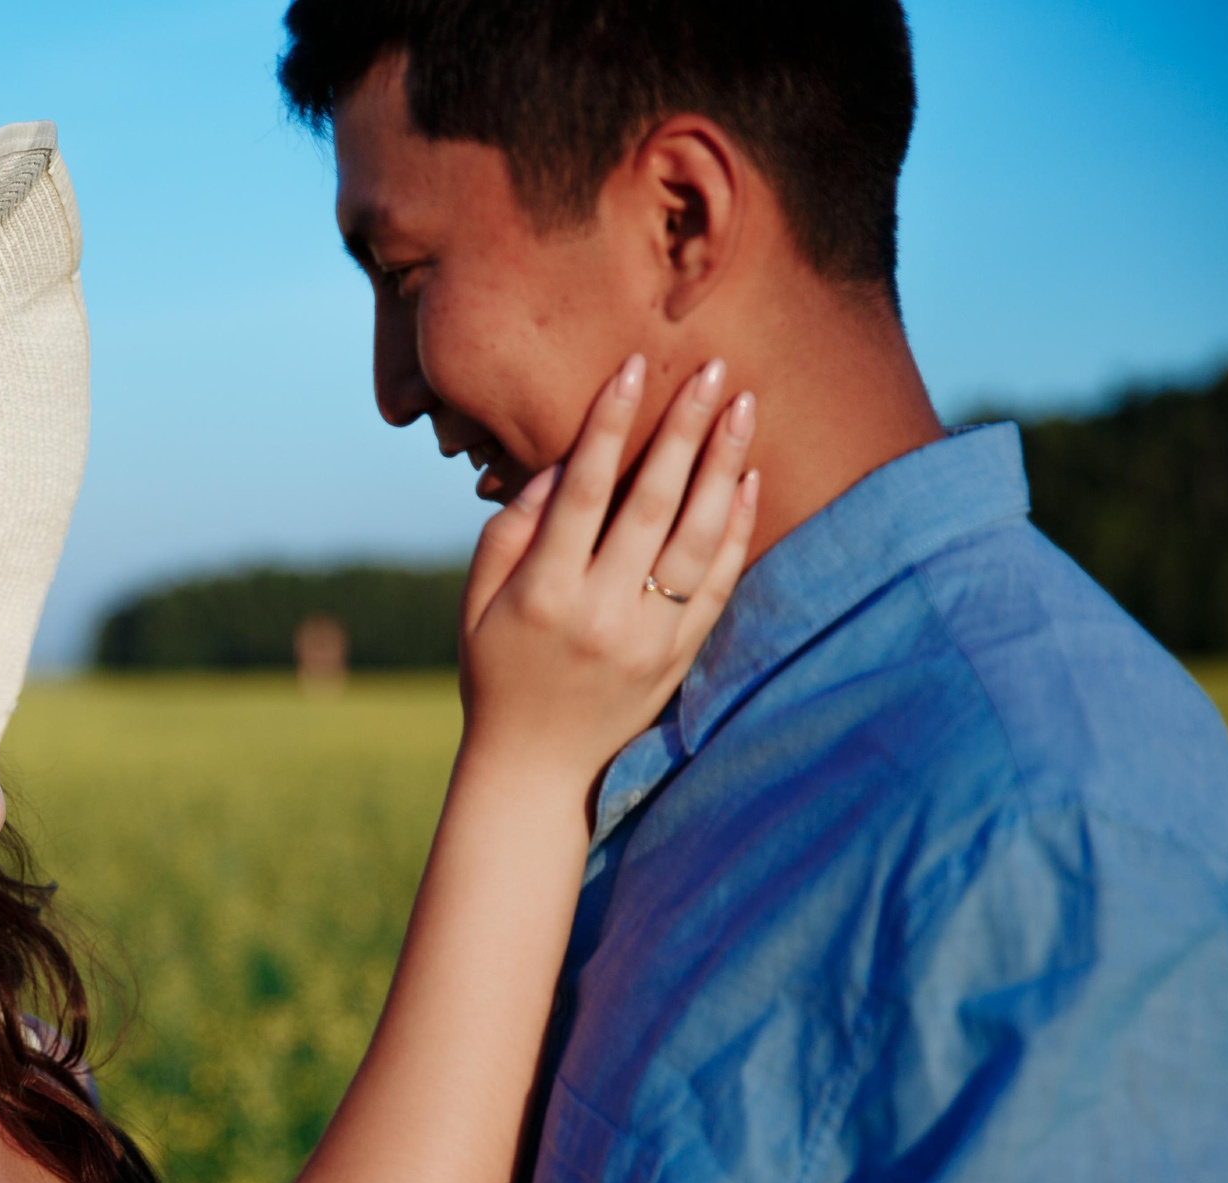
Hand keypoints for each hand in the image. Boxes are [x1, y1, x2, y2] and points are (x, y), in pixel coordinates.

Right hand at [457, 353, 758, 784]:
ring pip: (698, 537)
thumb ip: (510, 532)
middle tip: (714, 369)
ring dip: (725, 465)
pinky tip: (750, 477)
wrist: (536, 769)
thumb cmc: (496, 674)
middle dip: (685, 429)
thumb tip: (563, 466)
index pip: (585, 491)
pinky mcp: (680, 657)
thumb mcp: (477, 605)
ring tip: (744, 406)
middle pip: (653, 502)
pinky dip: (739, 527)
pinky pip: (719, 582)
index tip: (634, 366)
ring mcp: (649, 638)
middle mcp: (602, 613)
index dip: (610, 425)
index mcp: (543, 594)